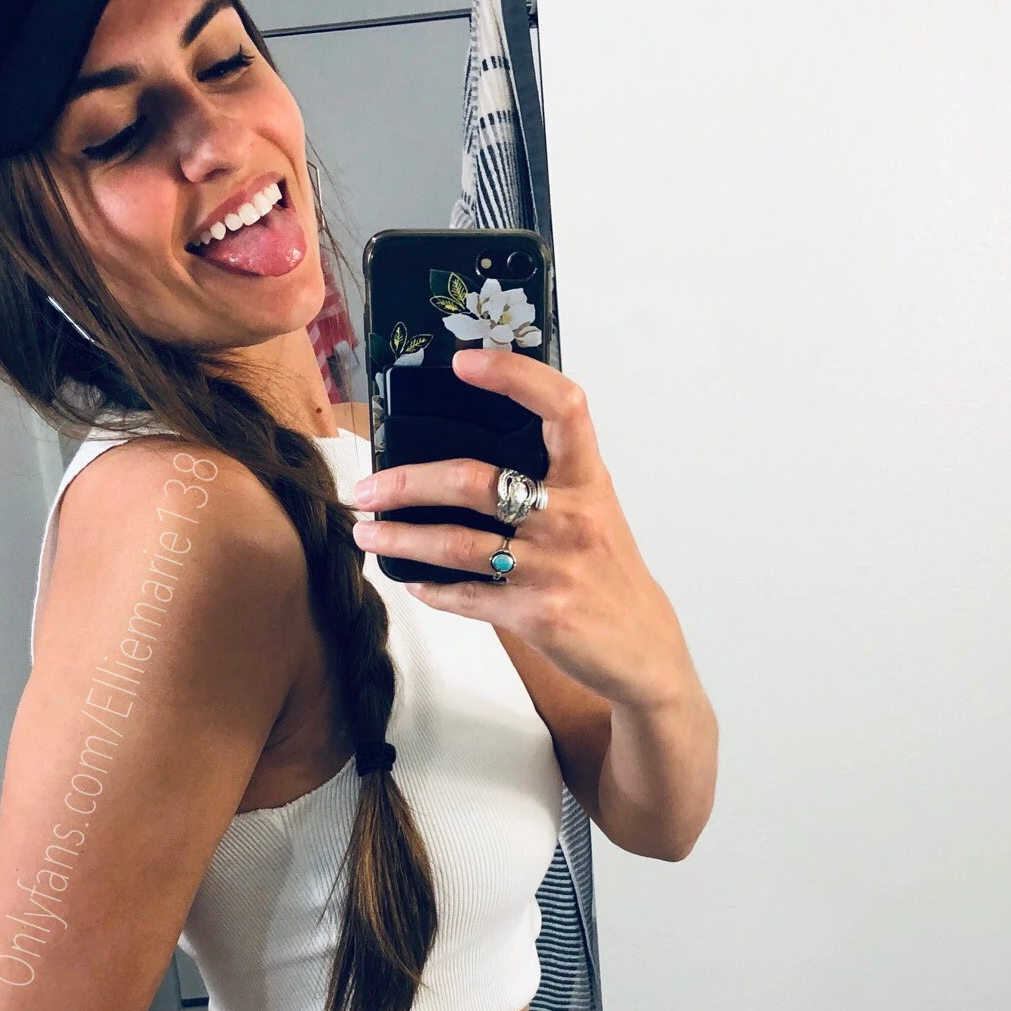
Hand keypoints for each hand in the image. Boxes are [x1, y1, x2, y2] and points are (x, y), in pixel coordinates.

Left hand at [351, 350, 688, 708]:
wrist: (644, 648)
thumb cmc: (610, 573)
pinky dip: (431, 590)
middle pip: (473, 481)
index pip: (562, 406)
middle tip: (366, 488)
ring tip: (366, 534)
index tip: (463, 363)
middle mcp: (572, 518)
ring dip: (400, 539)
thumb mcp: (595, 513)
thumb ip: (550, 482)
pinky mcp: (537, 614)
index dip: (515, 375)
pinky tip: (412, 582)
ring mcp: (553, 568)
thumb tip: (466, 456)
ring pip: (455, 543)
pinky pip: (466, 596)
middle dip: (406, 483)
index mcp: (588, 480)